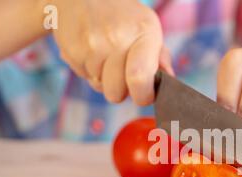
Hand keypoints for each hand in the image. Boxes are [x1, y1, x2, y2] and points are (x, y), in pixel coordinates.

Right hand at [50, 0, 172, 104]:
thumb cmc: (122, 17)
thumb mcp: (148, 29)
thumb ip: (161, 57)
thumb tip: (169, 80)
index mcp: (143, 33)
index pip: (140, 79)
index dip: (143, 96)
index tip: (144, 94)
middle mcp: (116, 39)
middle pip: (117, 93)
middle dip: (121, 90)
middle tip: (122, 72)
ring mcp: (92, 45)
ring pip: (100, 87)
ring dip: (104, 79)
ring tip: (105, 57)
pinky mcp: (72, 51)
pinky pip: (84, 77)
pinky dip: (89, 70)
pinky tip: (91, 52)